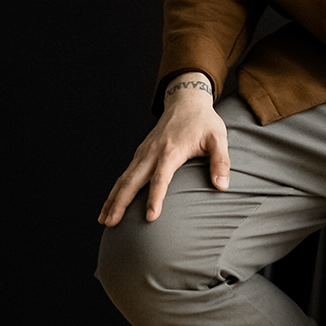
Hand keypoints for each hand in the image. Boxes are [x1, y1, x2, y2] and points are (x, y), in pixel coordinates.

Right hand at [98, 80, 230, 225]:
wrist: (185, 101)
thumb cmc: (204, 122)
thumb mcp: (218, 138)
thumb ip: (221, 162)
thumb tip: (222, 186)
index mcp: (171, 150)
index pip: (161, 178)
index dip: (155, 198)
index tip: (150, 217)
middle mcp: (153, 152)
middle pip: (132, 180)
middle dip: (120, 202)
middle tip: (111, 223)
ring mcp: (144, 152)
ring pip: (124, 178)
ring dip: (112, 198)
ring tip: (104, 219)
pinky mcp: (141, 153)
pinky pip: (125, 174)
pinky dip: (116, 190)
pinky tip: (110, 204)